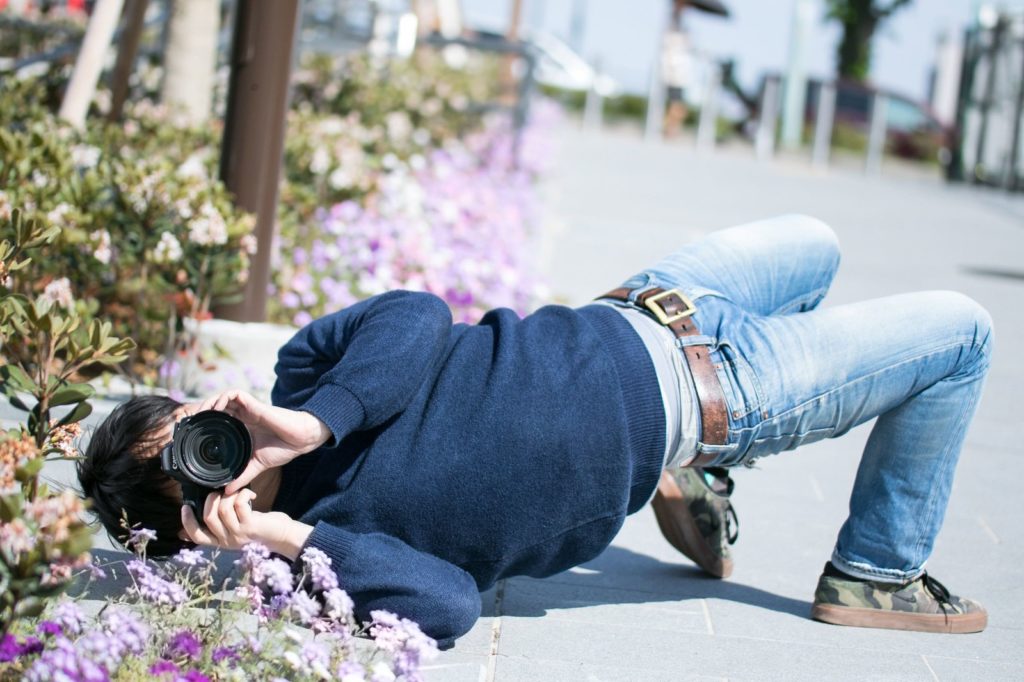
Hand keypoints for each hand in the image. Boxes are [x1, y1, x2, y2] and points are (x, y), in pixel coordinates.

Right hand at [180, 490, 311, 559]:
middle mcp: (227, 541)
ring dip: (229, 495)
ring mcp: (239, 534)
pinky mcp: (251, 526)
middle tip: (220, 493)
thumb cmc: (257, 526)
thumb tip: (200, 509)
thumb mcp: (235, 527)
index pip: (197, 536)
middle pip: (208, 518)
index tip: (185, 507)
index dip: (187, 522)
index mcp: (220, 541)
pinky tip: (250, 494)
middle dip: (211, 499)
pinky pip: (239, 504)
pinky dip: (242, 493)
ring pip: (223, 509)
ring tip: (238, 492)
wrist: (281, 535)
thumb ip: (220, 522)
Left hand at [192, 390, 330, 493]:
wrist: (300, 441)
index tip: (195, 432)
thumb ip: (241, 476)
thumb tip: (227, 491)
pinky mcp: (255, 405)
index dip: (206, 422)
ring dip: (211, 402)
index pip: (220, 420)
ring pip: (223, 397)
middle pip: (218, 406)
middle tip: (194, 423)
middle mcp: (244, 417)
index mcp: (242, 428)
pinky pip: (235, 394)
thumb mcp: (256, 465)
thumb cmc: (282, 449)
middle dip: (204, 411)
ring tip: (203, 414)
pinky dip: (224, 398)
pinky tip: (219, 408)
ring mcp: (248, 410)